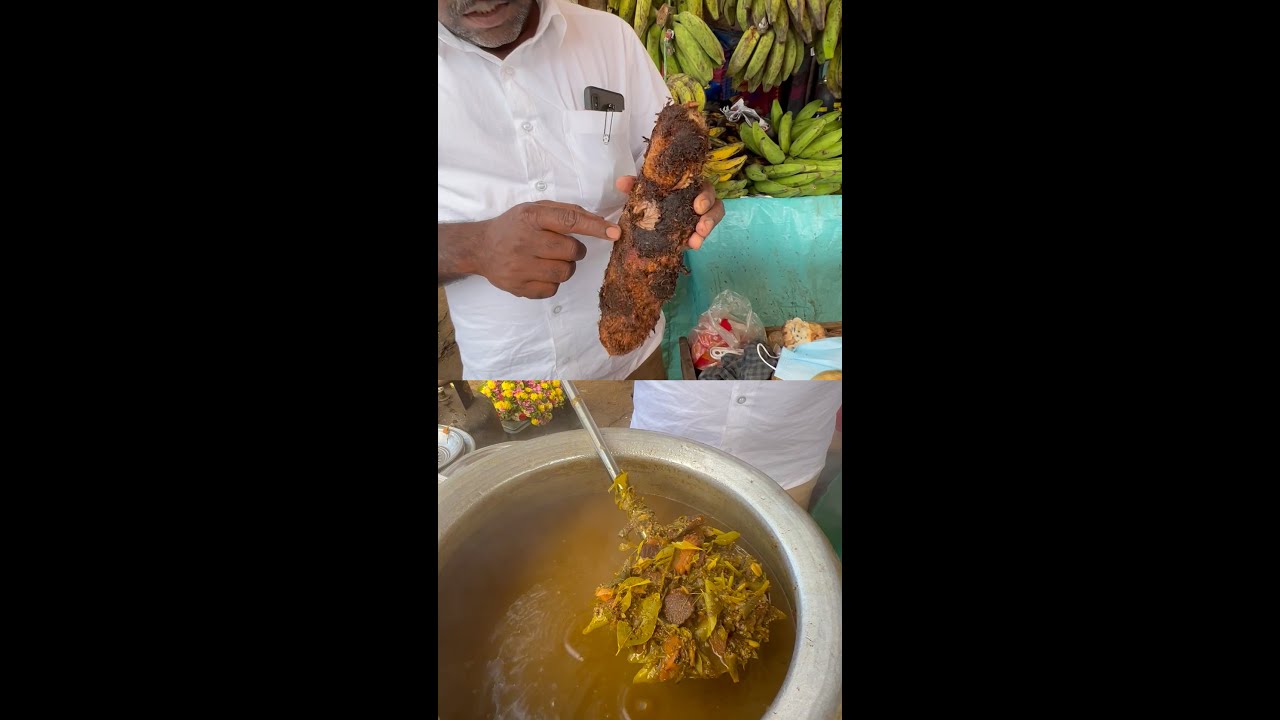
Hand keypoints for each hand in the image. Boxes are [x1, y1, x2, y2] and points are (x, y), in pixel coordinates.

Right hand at [476, 201, 620, 298]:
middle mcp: (525, 241)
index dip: (595, 227)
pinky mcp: (518, 287)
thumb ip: (565, 212)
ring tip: (549, 260)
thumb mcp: (535, 209)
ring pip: (565, 272)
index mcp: (531, 217)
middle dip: (574, 250)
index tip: (614, 232)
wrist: (480, 248)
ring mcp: (520, 266)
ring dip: (565, 267)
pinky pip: (553, 289)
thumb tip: (598, 221)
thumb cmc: (514, 226)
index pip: (569, 220)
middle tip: (560, 247)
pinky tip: (539, 272)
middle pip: (571, 250)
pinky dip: (552, 282)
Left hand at [614, 176, 724, 249]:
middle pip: (714, 204)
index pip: (704, 187)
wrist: (649, 216)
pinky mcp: (695, 231)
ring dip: (707, 229)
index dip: (705, 196)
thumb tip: (621, 182)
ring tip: (696, 241)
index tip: (698, 207)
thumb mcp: (644, 192)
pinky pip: (702, 234)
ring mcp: (699, 216)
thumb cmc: (652, 197)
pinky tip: (692, 246)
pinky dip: (698, 240)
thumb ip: (634, 186)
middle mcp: (699, 199)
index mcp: (690, 186)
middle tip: (701, 227)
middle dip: (710, 216)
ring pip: (713, 219)